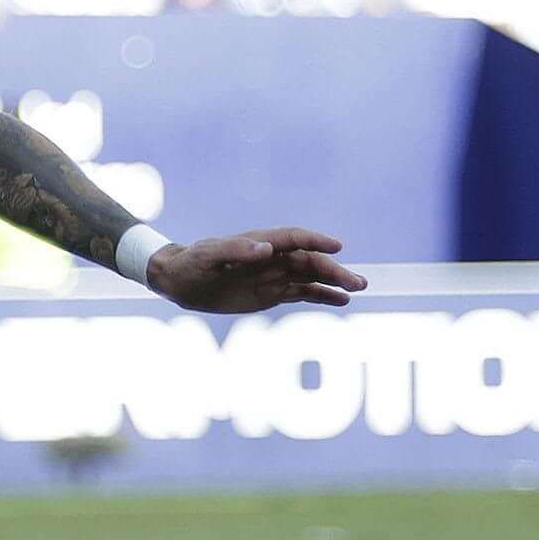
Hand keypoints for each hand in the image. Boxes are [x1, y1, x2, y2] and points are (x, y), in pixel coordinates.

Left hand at [147, 227, 364, 312]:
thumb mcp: (208, 255)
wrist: (180, 282)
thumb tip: (265, 249)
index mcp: (260, 243)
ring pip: (311, 277)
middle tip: (358, 282)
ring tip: (358, 289)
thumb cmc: (192, 263)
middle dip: (334, 270)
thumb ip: (235, 250)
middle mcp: (273, 257)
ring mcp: (274, 275)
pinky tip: (341, 300)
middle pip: (310, 261)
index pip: (294, 239)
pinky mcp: (272, 293)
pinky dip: (322, 296)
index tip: (336, 246)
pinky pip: (302, 293)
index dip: (315, 241)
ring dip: (335, 282)